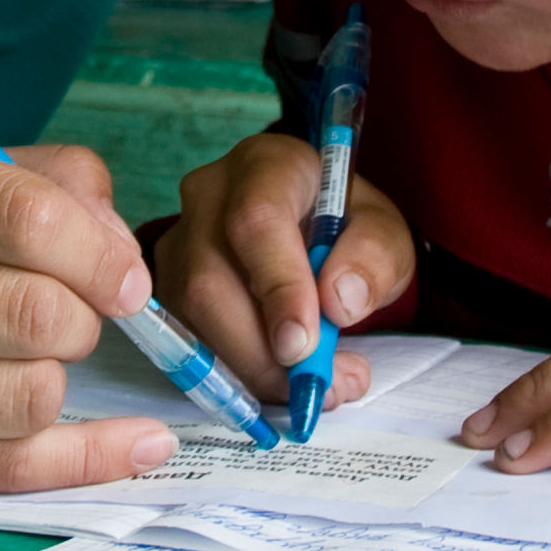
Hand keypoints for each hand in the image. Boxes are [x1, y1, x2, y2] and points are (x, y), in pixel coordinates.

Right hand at [0, 141, 185, 493]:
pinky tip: (137, 442)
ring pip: (28, 398)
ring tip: (31, 354)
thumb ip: (42, 182)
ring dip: (57, 376)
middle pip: (34, 316)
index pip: (25, 220)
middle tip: (70, 312)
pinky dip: (88, 458)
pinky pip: (7, 470)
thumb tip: (121, 249)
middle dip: (83, 317)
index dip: (100, 251)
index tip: (122, 273)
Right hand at [152, 132, 416, 405]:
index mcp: (266, 166)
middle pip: (209, 280)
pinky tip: (277, 380)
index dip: (277, 287)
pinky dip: (233, 374)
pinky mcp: (167, 285)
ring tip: (311, 384)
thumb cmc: (344, 227)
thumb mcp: (383, 233)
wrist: (312, 227)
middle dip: (261, 350)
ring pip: (192, 318)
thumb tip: (339, 302)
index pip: (256, 221)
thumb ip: (374, 257)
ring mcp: (178, 241)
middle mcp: (208, 196)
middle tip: (317, 385)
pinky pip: (187, 340)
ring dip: (249, 368)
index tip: (304, 346)